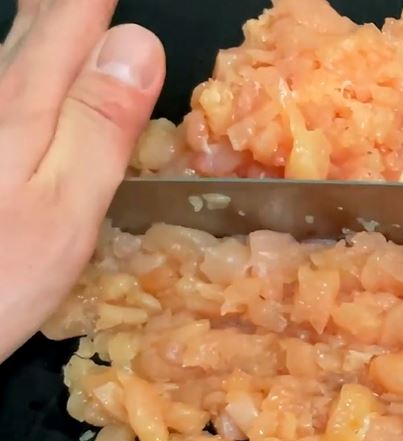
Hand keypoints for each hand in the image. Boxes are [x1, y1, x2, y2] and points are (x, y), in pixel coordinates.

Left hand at [0, 0, 163, 360]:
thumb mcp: (64, 207)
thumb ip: (100, 124)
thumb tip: (139, 42)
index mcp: (28, 106)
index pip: (76, 17)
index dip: (105, 0)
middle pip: (37, 19)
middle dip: (74, 2)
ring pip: (13, 46)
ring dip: (47, 18)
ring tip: (68, 6)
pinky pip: (4, 83)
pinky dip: (27, 59)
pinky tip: (27, 62)